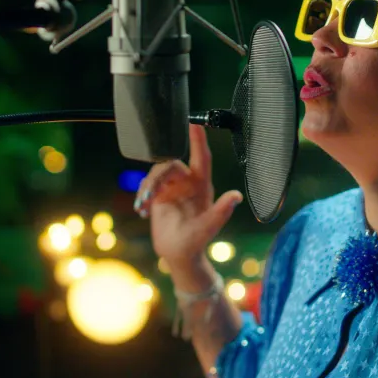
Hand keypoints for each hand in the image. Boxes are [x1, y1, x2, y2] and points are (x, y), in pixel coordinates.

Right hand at [134, 124, 242, 271]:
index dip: (198, 140)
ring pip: (156, 173)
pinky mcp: (159, 196)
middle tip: (147, 196)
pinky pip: (147, 185)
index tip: (194, 123)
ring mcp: (172, 188)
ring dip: (146, 187)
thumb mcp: (208, 227)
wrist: (179, 254)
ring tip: (142, 205)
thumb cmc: (196, 242)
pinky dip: (141, 196)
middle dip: (157, 177)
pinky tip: (141, 210)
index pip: (201, 157)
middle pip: (170, 164)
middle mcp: (188, 183)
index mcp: (202, 186)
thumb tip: (236, 196)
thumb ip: (220, 212)